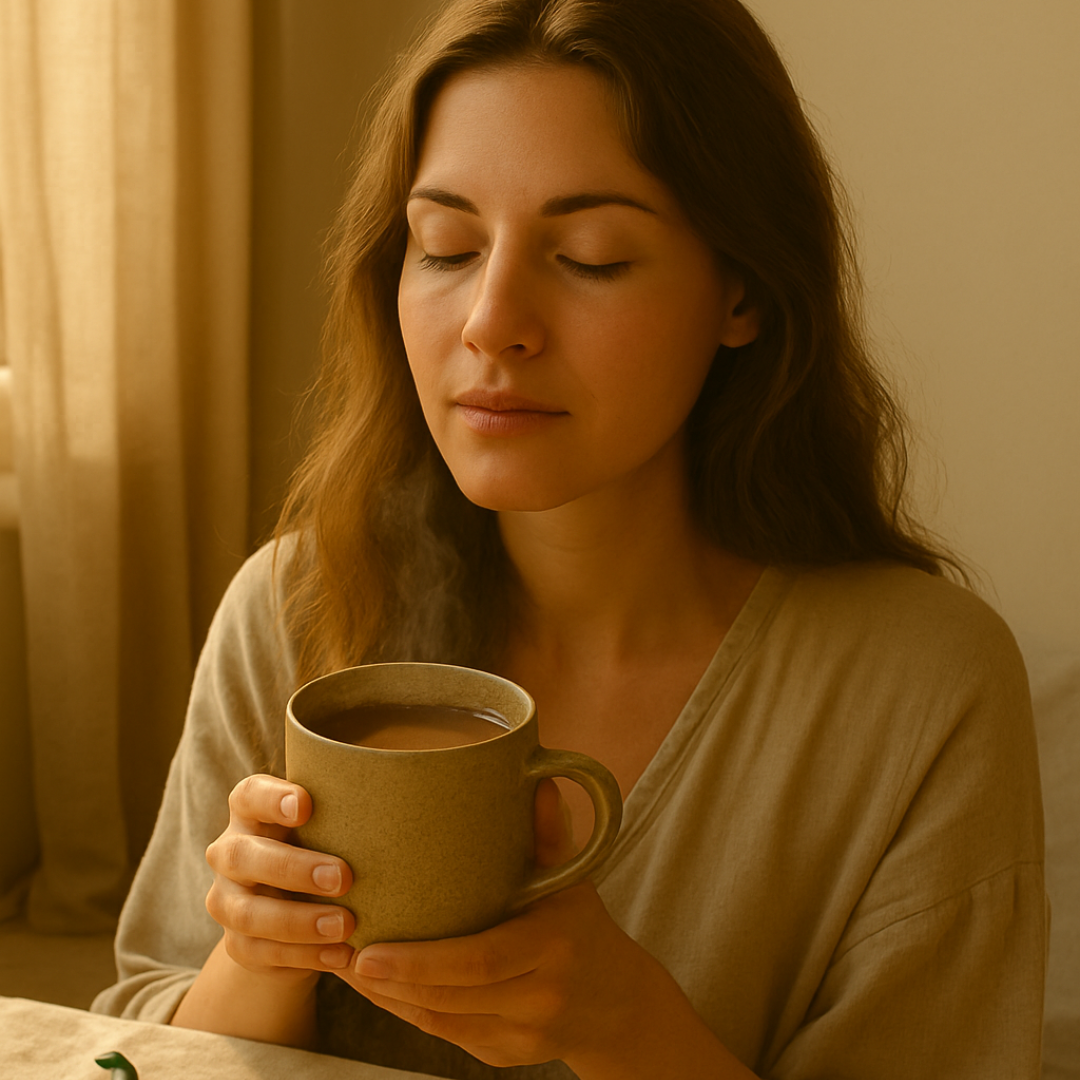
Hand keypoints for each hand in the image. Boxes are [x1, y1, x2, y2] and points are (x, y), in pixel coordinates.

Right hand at [204, 774, 356, 985]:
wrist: (294, 909)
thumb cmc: (322, 847)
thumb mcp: (327, 827)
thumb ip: (343, 815)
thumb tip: (399, 804)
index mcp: (250, 812)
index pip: (249, 794)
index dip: (271, 798)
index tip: (305, 805)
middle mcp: (229, 853)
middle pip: (243, 856)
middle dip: (293, 868)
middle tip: (343, 878)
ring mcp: (226, 901)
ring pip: (249, 912)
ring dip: (300, 920)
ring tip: (346, 924)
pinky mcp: (237, 945)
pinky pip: (264, 952)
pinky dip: (306, 955)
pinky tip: (343, 953)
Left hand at [339, 779, 664, 1070]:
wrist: (618, 1004)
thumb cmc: (583, 926)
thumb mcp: (572, 880)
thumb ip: (550, 832)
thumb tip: (537, 775)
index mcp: (551, 947)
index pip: (478, 961)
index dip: (420, 962)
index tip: (369, 952)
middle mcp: (538, 997)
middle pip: (451, 996)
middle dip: (391, 981)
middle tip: (342, 953)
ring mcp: (521, 1035)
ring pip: (440, 1021)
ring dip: (390, 998)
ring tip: (346, 967)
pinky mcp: (505, 1055)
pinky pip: (447, 1035)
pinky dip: (409, 1012)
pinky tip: (381, 989)